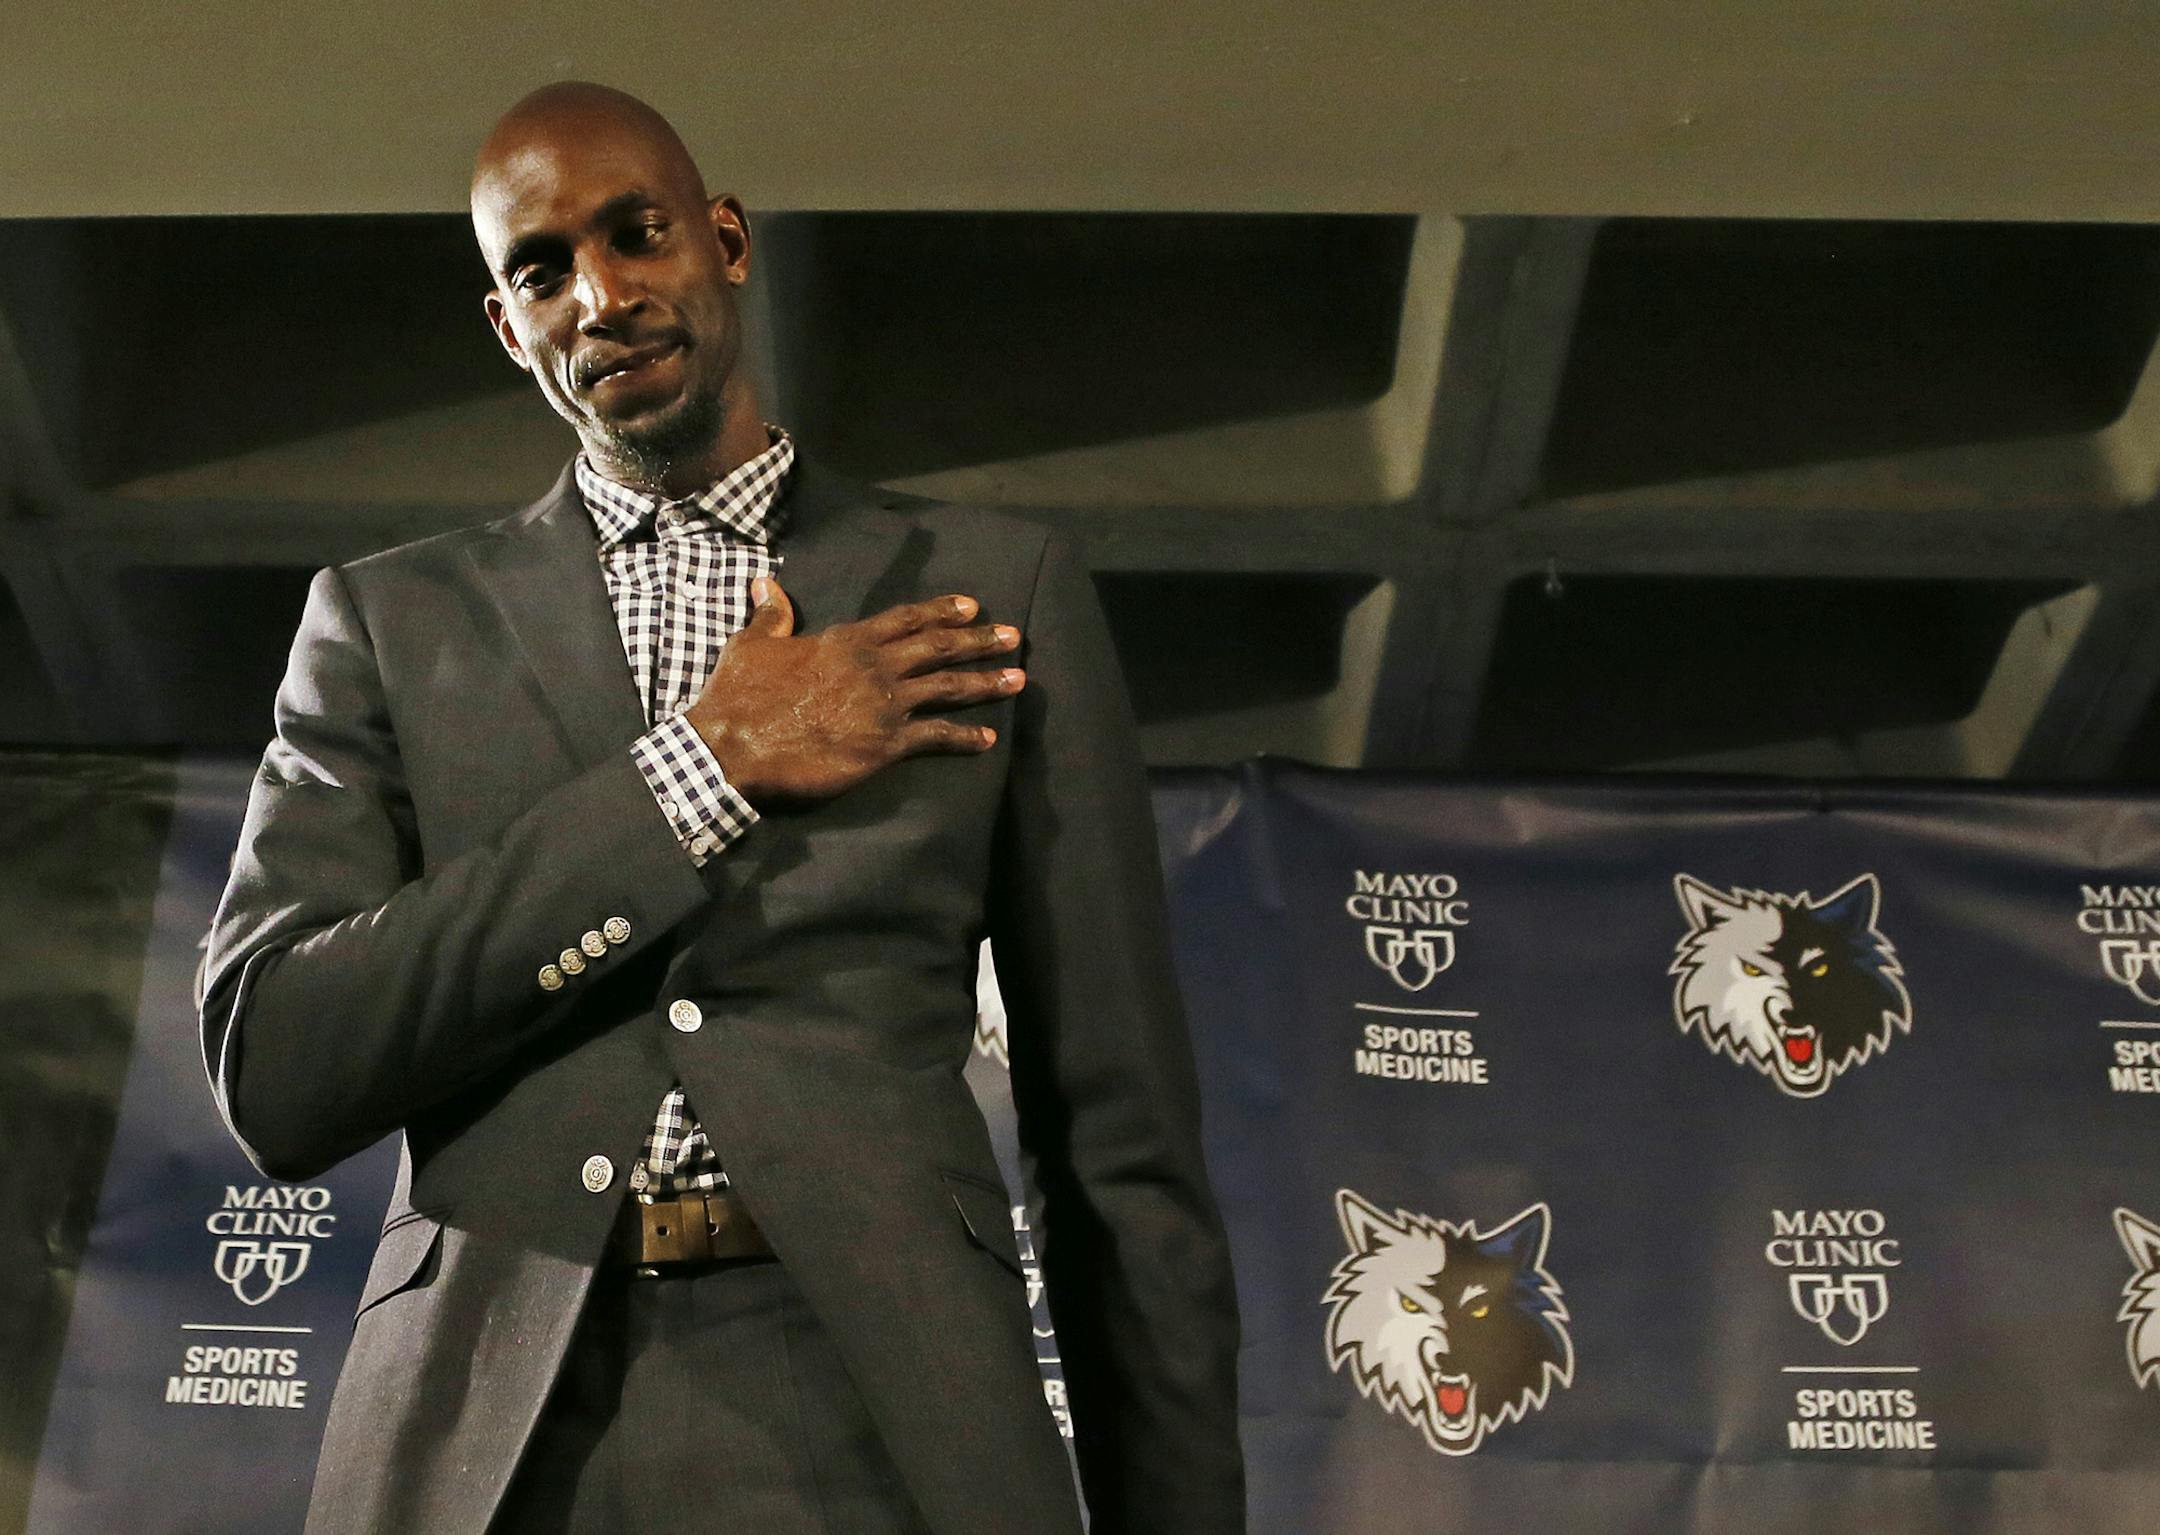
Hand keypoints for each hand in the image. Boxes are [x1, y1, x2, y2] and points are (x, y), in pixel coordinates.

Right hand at [684, 577, 1023, 802]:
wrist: (734, 745)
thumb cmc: (740, 694)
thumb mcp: (752, 643)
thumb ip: (772, 614)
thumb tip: (766, 583)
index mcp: (847, 640)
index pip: (906, 619)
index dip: (942, 611)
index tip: (972, 604)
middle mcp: (874, 667)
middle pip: (939, 648)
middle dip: (980, 640)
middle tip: (1013, 636)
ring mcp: (884, 705)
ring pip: (948, 688)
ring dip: (986, 683)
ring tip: (1018, 679)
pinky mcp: (884, 745)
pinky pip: (936, 738)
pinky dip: (966, 738)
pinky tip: (989, 739)